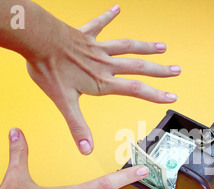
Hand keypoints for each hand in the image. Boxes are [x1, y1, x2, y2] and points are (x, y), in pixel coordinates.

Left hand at [26, 4, 180, 154]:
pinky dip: (109, 16)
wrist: (35, 40)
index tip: (173, 97)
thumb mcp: (63, 102)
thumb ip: (77, 126)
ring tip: (162, 47)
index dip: (156, 95)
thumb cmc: (49, 68)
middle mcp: (105, 64)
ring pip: (127, 46)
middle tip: (177, 71)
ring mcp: (97, 48)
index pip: (136, 90)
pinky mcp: (86, 35)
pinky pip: (100, 24)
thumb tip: (86, 150)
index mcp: (103, 81)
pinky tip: (118, 8)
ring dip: (146, 47)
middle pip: (139, 67)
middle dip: (160, 70)